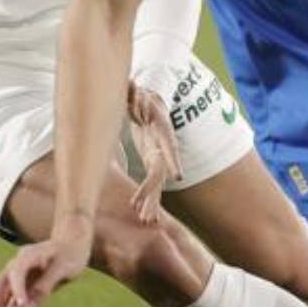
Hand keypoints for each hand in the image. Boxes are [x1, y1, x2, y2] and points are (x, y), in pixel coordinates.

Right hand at [0, 224, 93, 306]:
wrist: (73, 244)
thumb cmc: (71, 253)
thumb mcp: (64, 267)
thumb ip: (46, 284)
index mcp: (27, 256)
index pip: (16, 273)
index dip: (17, 289)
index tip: (21, 306)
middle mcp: (17, 268)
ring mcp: (19, 279)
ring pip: (3, 300)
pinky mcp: (24, 289)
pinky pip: (13, 306)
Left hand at [124, 80, 179, 223]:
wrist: (149, 102)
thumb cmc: (142, 96)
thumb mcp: (137, 92)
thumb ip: (134, 92)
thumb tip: (131, 86)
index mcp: (161, 128)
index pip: (169, 144)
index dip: (172, 158)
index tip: (177, 174)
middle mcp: (162, 146)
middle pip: (160, 171)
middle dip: (153, 191)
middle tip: (147, 212)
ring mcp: (158, 155)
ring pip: (157, 183)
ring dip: (151, 201)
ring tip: (146, 220)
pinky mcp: (151, 162)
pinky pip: (151, 184)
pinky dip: (147, 198)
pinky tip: (142, 214)